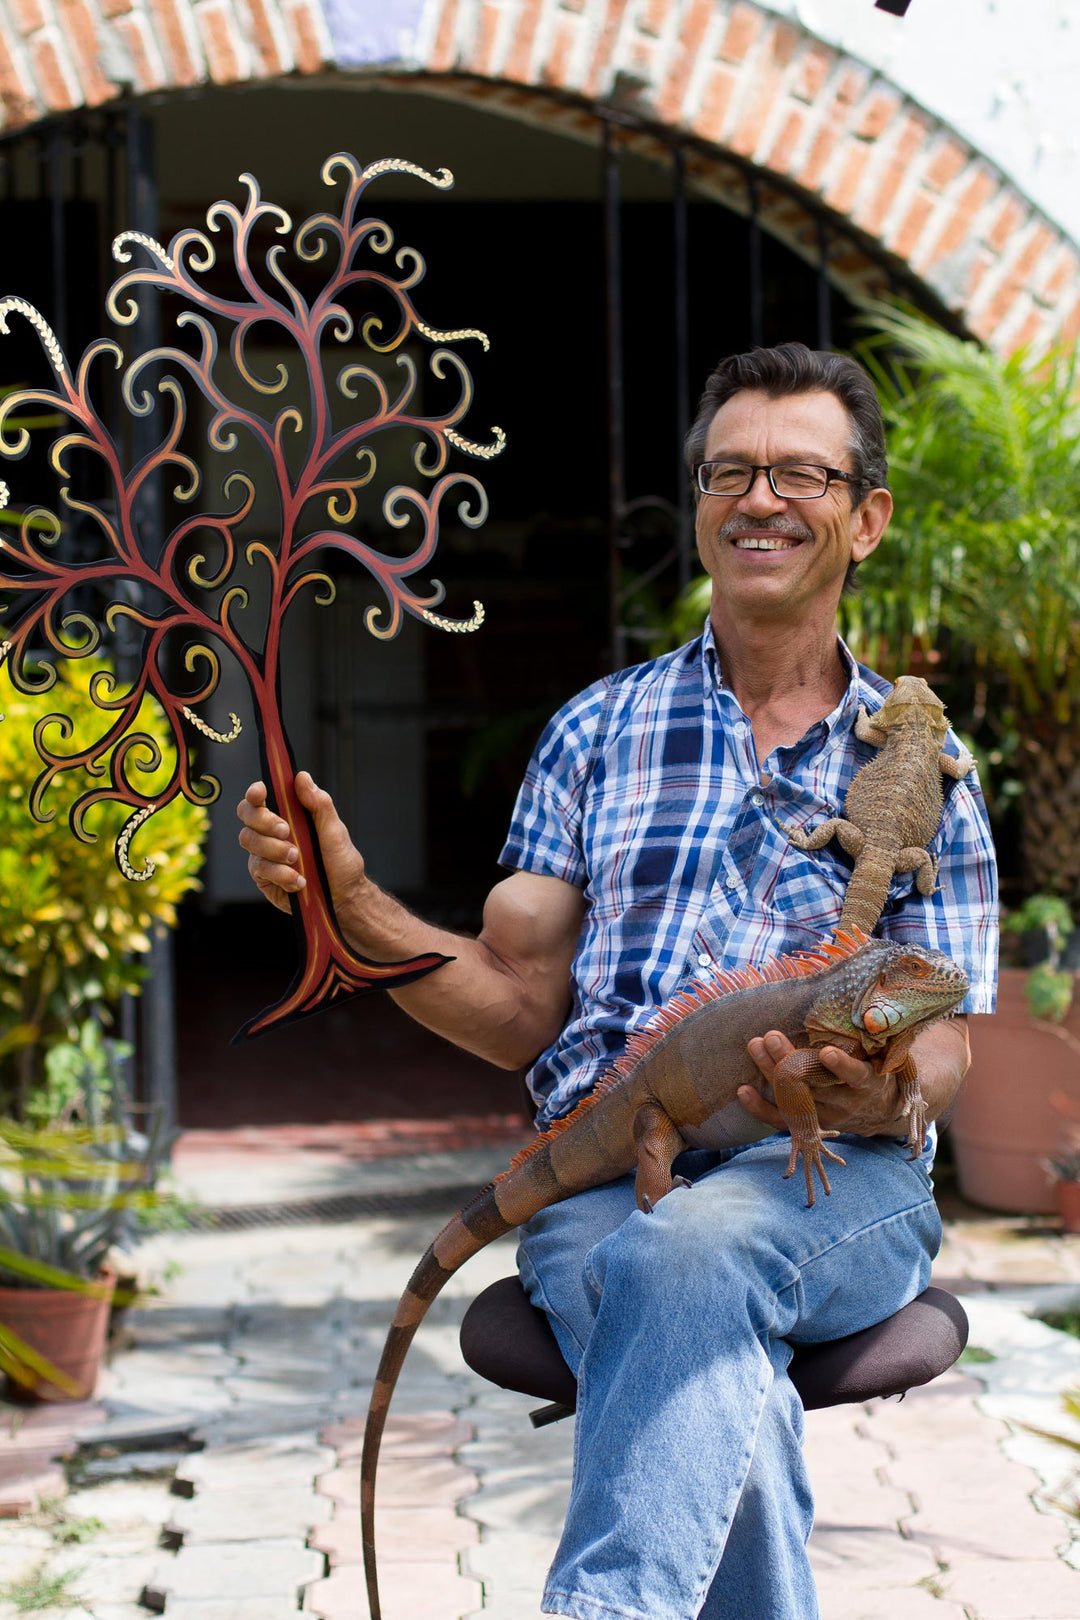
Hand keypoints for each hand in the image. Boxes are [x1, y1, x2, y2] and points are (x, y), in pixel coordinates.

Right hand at [236, 772, 366, 923]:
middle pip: (247, 817)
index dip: (254, 793)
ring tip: (298, 859)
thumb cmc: (340, 861)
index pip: (260, 799)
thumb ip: (319, 804)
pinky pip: (260, 869)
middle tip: (287, 831)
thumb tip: (302, 777)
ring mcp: (264, 855)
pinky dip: (281, 873)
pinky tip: (299, 880)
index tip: (261, 793)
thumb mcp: (335, 830)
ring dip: (275, 849)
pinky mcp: (263, 877)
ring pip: (250, 841)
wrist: (343, 896)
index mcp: (287, 815)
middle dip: (265, 821)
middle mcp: (270, 833)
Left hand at [740, 1030, 906, 1137]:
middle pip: (815, 1084)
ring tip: (756, 1046)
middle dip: (790, 1059)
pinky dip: (759, 1107)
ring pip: (794, 1098)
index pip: (855, 1076)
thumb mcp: (878, 1056)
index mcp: (866, 1083)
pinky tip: (743, 1090)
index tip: (826, 1052)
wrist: (876, 1112)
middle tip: (771, 1036)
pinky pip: (781, 1120)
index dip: (841, 1065)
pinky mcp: (809, 1126)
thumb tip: (852, 1007)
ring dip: (770, 1071)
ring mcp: (826, 1117)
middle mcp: (846, 1103)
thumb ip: (865, 1037)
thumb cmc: (871, 1070)